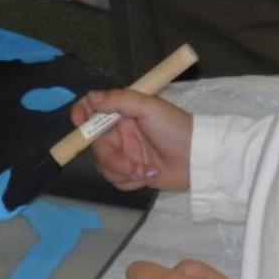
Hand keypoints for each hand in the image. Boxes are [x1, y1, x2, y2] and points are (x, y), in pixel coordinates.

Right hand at [70, 89, 191, 191]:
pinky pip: (116, 180)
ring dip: (124, 171)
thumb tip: (90, 97)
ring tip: (147, 170)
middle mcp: (120, 132)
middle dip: (112, 158)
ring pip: (104, 166)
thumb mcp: (149, 107)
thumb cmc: (175, 128)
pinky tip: (149, 175)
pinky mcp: (131, 172)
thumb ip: (119, 100)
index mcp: (123, 112)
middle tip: (132, 163)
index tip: (80, 125)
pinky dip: (131, 180)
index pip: (92, 110)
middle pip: (95, 146)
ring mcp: (125, 153)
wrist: (198, 159)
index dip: (81, 116)